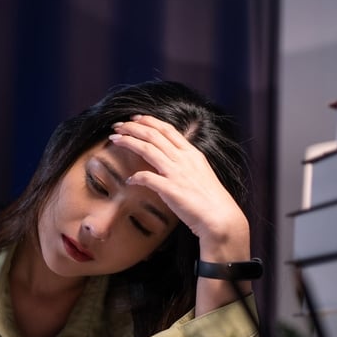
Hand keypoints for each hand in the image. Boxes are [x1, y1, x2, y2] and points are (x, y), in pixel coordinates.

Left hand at [109, 114, 248, 255]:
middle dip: (133, 127)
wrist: (220, 218)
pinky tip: (129, 180)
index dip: (148, 121)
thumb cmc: (210, 199)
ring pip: (148, 149)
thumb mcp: (199, 173)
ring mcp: (177, 173)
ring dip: (129, 142)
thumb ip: (184, 164)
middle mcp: (184, 159)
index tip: (134, 118)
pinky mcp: (171, 189)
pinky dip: (136, 177)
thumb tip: (168, 162)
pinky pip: (147, 178)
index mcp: (191, 153)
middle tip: (117, 125)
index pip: (167, 129)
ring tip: (115, 139)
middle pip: (154, 135)